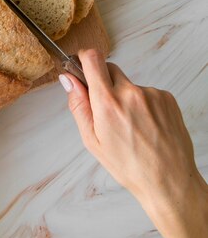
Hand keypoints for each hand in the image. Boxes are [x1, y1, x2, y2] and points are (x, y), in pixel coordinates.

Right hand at [60, 49, 207, 237]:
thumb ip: (78, 105)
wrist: (168, 180)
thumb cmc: (129, 166)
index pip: (92, 59)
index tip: (81, 64)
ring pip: (129, 84)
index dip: (84, 58)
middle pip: (109, 69)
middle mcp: (130, 93)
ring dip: (125, 97)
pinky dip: (143, 104)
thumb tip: (68, 80)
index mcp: (108, 104)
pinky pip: (147, 92)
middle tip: (107, 109)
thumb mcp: (92, 140)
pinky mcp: (167, 97)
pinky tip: (146, 125)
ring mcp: (151, 94)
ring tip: (132, 125)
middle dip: (104, 83)